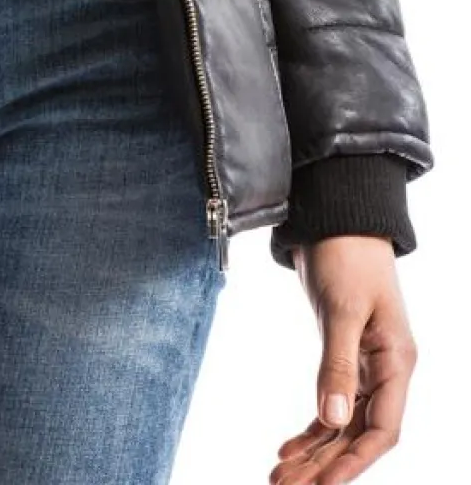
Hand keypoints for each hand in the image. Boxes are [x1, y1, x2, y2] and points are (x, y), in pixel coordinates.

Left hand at [270, 236, 417, 483]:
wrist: (337, 216)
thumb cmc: (346, 254)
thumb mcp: (343, 309)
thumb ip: (339, 364)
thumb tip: (331, 419)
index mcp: (396, 362)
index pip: (381, 430)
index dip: (352, 462)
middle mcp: (385, 369)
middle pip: (357, 433)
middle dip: (325, 466)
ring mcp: (366, 364)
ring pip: (341, 423)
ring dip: (313, 452)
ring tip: (278, 477)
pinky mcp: (343, 354)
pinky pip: (330, 403)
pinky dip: (310, 428)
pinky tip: (287, 447)